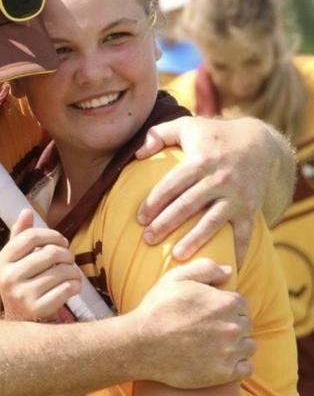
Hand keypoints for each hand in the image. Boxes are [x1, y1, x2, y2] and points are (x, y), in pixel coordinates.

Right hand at [0, 209, 82, 319]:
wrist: (22, 322)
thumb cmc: (24, 284)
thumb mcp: (17, 260)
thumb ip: (21, 236)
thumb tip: (26, 211)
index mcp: (1, 261)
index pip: (31, 236)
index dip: (52, 235)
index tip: (62, 241)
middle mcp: (8, 277)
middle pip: (50, 252)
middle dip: (67, 254)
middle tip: (69, 260)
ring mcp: (22, 295)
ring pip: (62, 271)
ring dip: (74, 271)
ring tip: (72, 274)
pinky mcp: (37, 310)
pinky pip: (67, 288)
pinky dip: (75, 285)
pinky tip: (72, 287)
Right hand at [131, 258, 253, 387]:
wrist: (141, 344)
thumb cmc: (157, 309)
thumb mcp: (176, 278)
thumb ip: (205, 269)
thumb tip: (228, 271)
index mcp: (226, 302)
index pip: (241, 304)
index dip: (226, 307)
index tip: (212, 313)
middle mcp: (232, 327)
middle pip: (245, 324)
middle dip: (232, 325)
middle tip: (211, 330)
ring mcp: (229, 352)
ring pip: (248, 346)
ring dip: (237, 345)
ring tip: (216, 346)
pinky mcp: (223, 373)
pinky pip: (246, 369)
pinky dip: (237, 365)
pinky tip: (221, 361)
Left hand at [135, 115, 281, 263]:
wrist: (259, 142)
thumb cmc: (214, 136)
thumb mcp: (187, 126)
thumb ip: (159, 134)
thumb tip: (136, 154)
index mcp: (201, 160)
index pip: (173, 184)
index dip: (155, 201)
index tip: (140, 218)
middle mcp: (219, 179)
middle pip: (188, 204)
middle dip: (166, 223)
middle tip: (148, 239)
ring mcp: (237, 196)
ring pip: (213, 221)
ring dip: (195, 240)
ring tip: (177, 257)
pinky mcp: (250, 209)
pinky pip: (244, 234)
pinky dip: (238, 251)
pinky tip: (229, 269)